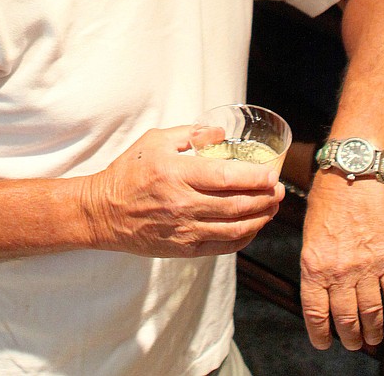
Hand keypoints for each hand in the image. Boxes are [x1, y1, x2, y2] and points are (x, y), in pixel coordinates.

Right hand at [82, 127, 283, 258]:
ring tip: (272, 209)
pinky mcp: (183, 249)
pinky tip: (252, 228)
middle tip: (279, 191)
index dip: (254, 178)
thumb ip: (190, 134)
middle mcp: (183, 204)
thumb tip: (220, 133)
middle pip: (236, 205)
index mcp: (177, 174)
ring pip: (233, 229)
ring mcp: (184, 230)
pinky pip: (221, 246)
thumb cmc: (129, 172)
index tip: (272, 174)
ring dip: (259, 219)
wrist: (104, 212)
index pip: (226, 178)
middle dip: (264, 198)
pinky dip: (242, 238)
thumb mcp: (155, 140)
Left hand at [300, 171, 383, 350]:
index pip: (315, 313)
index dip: (319, 333)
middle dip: (349, 337)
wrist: (352, 173)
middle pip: (346, 319)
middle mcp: (339, 271)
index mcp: (314, 265)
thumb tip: (319, 289)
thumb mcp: (309, 232)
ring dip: (373, 330)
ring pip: (372, 314)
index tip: (323, 341)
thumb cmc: (327, 196)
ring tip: (373, 336)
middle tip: (351, 342)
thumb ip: (315, 263)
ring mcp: (366, 267)